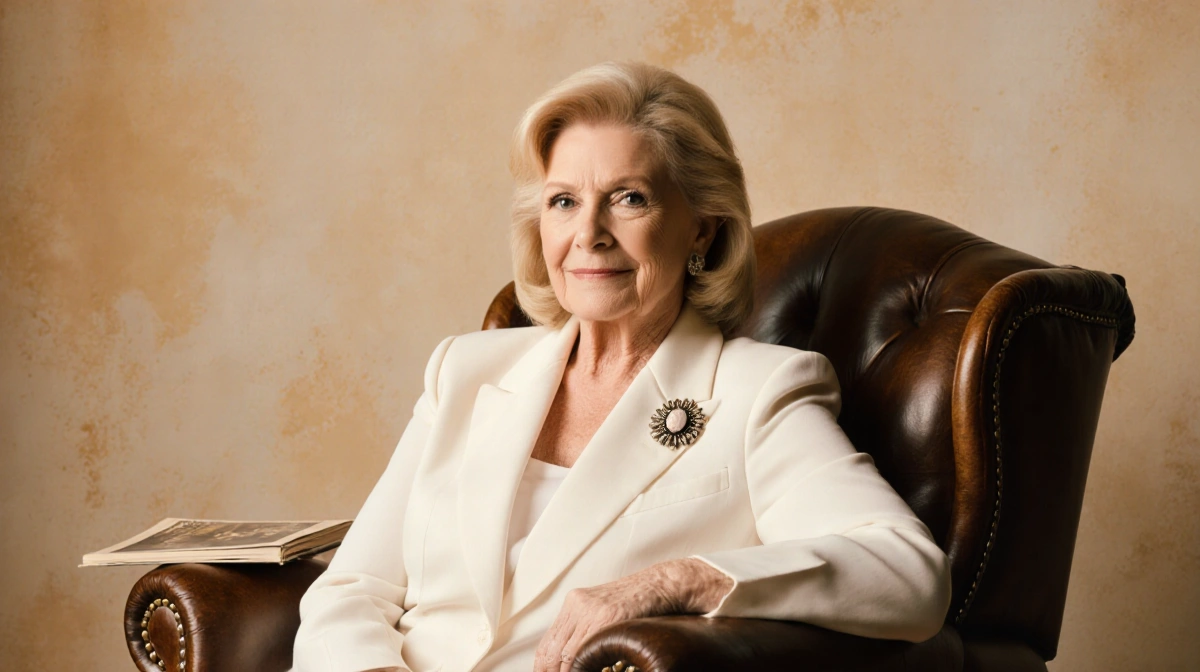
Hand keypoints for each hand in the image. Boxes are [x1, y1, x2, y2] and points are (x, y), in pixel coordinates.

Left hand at [533, 558, 732, 671]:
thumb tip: (571, 661)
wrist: (661, 585)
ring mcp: (591, 610)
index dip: (544, 667)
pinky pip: (586, 648)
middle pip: (552, 650)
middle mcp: (578, 604)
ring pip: (567, 654)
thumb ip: (586, 630)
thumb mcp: (604, 613)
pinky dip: (583, 666)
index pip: (548, 644)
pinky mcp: (608, 616)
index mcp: (574, 603)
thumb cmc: (637, 604)